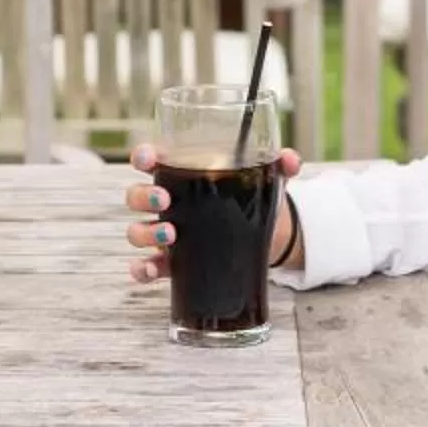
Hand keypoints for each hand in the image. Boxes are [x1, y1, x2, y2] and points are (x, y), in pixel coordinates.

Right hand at [122, 143, 303, 283]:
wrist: (260, 237)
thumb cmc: (250, 199)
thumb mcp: (265, 180)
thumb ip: (279, 166)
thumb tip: (290, 160)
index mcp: (180, 176)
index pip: (149, 160)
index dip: (142, 156)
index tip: (148, 158)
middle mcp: (166, 204)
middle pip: (136, 196)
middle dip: (144, 197)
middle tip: (165, 200)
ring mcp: (165, 234)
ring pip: (137, 231)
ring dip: (146, 233)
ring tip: (171, 235)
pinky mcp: (171, 263)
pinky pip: (147, 266)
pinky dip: (142, 269)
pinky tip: (151, 270)